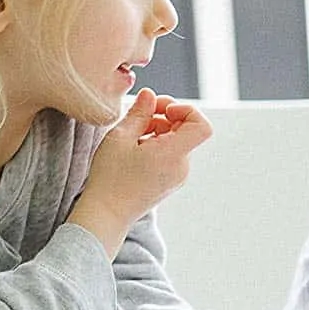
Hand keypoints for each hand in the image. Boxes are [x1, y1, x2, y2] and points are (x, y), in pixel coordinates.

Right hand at [70, 88, 211, 253]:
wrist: (106, 214)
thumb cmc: (110, 178)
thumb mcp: (119, 138)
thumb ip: (139, 113)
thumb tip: (150, 95)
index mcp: (173, 154)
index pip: (202, 126)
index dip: (187, 110)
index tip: (164, 110)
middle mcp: (181, 167)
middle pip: (186, 130)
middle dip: (164, 117)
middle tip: (140, 115)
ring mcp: (177, 176)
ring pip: (176, 141)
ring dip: (157, 130)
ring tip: (131, 135)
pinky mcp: (170, 181)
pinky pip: (170, 155)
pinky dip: (156, 145)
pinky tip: (134, 149)